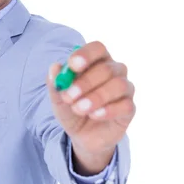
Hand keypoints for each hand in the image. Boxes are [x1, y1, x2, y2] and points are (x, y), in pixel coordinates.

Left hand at [47, 41, 135, 170]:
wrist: (82, 135)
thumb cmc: (71, 108)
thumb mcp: (58, 98)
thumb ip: (55, 83)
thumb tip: (54, 67)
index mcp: (97, 61)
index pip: (97, 48)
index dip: (86, 55)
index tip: (72, 66)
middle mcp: (115, 70)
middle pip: (106, 68)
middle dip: (85, 82)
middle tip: (69, 96)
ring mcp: (125, 88)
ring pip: (118, 85)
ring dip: (96, 97)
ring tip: (78, 109)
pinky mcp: (129, 108)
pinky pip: (125, 105)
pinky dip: (108, 110)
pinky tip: (94, 115)